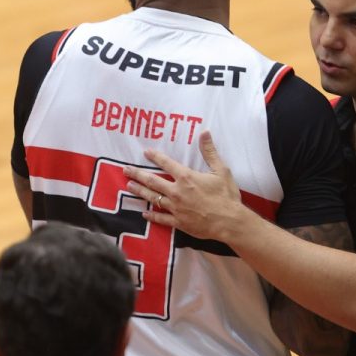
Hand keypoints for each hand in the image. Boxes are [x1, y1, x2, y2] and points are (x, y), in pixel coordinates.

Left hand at [123, 130, 257, 244]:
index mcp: (186, 177)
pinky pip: (161, 219)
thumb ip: (210, 152)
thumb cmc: (226, 196)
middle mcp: (177, 191)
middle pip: (152, 181)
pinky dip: (152, 216)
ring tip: (129, 186)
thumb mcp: (221, 170)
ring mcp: (175, 208)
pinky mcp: (178, 222)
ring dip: (140, 191)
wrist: (229, 222)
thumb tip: (205, 132)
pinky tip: (144, 213)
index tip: (146, 152)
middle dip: (138, 174)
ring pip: (153, 198)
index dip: (155, 157)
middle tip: (125, 170)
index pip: (166, 164)